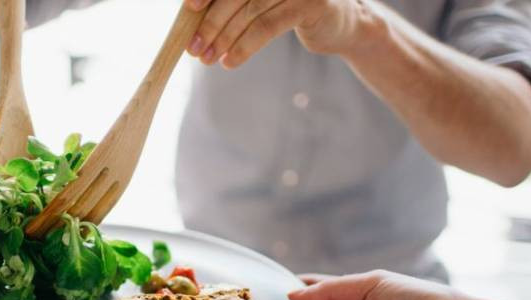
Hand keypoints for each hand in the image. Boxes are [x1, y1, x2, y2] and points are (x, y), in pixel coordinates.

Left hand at [185, 0, 375, 68]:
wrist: (342, 25)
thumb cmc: (292, 10)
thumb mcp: (263, 0)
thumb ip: (235, 1)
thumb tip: (192, 14)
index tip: (189, 9)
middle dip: (212, 21)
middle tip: (194, 47)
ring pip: (251, 11)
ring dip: (225, 38)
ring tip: (208, 59)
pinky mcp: (311, 4)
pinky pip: (268, 26)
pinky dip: (245, 46)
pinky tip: (230, 62)